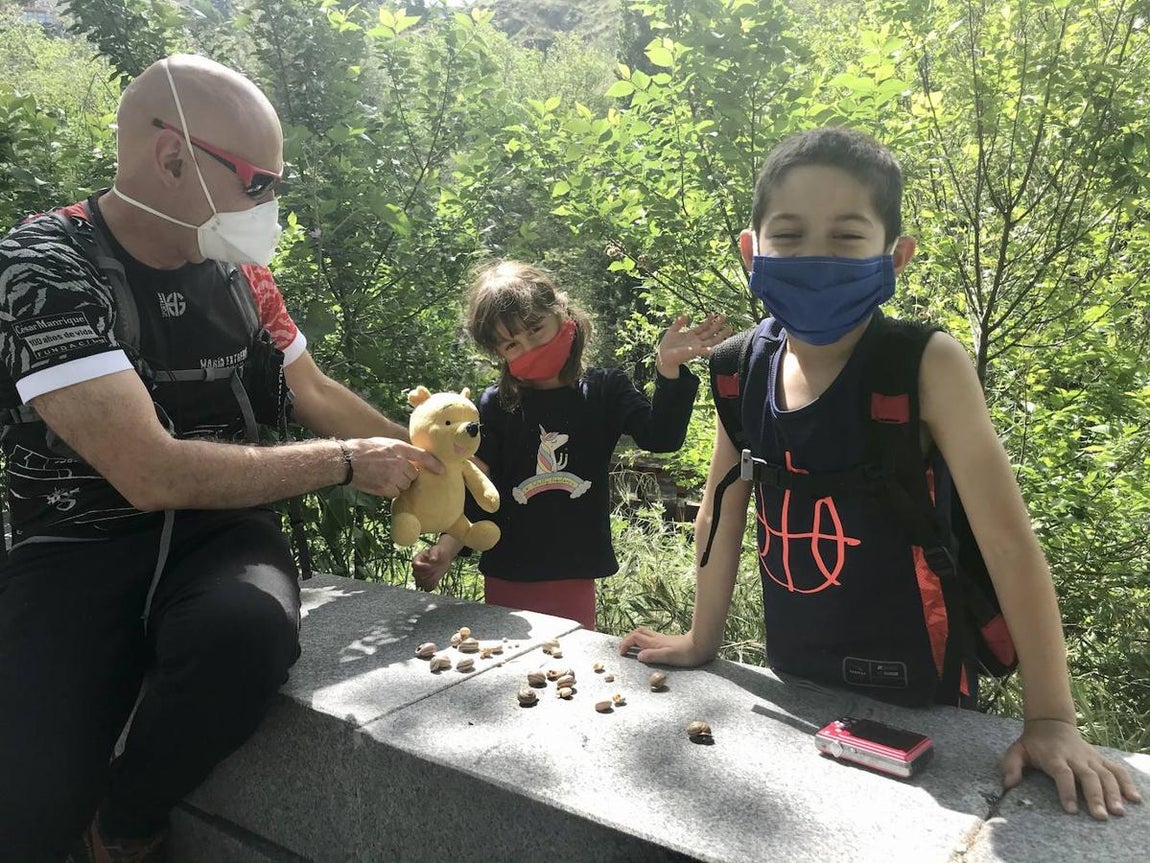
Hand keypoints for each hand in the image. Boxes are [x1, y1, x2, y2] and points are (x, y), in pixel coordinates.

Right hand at [346, 438, 442, 497]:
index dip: (435, 464)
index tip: (442, 470)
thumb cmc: (364, 449)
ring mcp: (393, 476)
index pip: (423, 456)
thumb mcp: (385, 442)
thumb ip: (401, 450)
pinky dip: (391, 491)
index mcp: (400, 448)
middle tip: (395, 472)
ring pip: (406, 485)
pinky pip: (396, 493)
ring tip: (385, 476)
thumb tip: (413, 458)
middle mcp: (399, 462)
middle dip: (408, 475)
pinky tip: (381, 483)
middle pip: (414, 474)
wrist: (347, 461)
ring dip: (399, 483)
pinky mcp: (386, 488)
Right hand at [412, 542, 454, 591]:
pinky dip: (431, 586)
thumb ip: (433, 554)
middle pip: (416, 575)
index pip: (414, 565)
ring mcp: (421, 576)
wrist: (443, 557)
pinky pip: (426, 588)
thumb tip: (432, 560)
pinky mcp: (427, 581)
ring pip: (419, 583)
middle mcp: (417, 569)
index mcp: (417, 559)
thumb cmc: (438, 552)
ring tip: (436, 577)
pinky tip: (437, 581)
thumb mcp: (436, 550)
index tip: (430, 565)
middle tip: (434, 570)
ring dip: (427, 581)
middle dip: (425, 574)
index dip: (422, 567)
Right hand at [618, 626, 710, 665]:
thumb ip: (653, 655)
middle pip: (637, 632)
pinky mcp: (668, 642)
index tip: (621, 653)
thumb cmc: (687, 653)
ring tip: (632, 647)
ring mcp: (662, 639)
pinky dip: (644, 641)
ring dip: (635, 638)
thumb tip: (639, 656)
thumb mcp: (669, 657)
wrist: (702, 645)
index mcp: (655, 643)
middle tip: (623, 649)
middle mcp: (657, 639)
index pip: (634, 638)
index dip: (625, 644)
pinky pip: (651, 637)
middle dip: (628, 638)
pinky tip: (648, 648)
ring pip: (644, 634)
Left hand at [656, 313, 730, 377]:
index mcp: (691, 335)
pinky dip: (709, 349)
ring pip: (712, 340)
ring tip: (729, 328)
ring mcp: (696, 347)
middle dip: (717, 325)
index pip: (703, 327)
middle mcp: (696, 341)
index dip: (708, 321)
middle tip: (725, 316)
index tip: (713, 314)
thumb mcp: (672, 331)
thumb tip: (684, 315)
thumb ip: (678, 323)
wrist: (663, 357)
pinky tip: (715, 347)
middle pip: (710, 332)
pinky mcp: (694, 353)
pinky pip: (704, 351)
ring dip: (720, 335)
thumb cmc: (667, 346)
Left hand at [1001, 718, 1141, 819]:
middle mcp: (1075, 757)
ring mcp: (1090, 757)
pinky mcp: (1100, 759)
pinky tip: (1135, 798)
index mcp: (1054, 756)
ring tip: (1119, 811)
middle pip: (1088, 776)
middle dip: (1095, 796)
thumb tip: (1008, 784)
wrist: (1051, 723)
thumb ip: (1011, 766)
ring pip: (1105, 774)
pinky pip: (1117, 770)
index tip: (1071, 810)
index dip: (1066, 791)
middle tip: (1100, 816)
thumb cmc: (1033, 743)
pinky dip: (1127, 782)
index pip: (1062, 774)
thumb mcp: (1017, 750)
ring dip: (1114, 793)